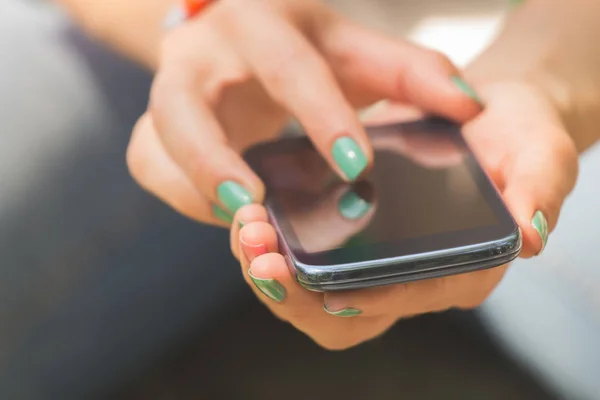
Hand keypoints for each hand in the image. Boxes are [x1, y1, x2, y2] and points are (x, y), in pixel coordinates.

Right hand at [126, 0, 479, 226]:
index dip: (319, 116)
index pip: (287, 66)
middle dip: (215, 160)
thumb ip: (412, 72)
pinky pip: (149, 163)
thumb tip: (471, 107)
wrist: (240, 35)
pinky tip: (225, 212)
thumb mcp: (354, 47)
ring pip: (155, 141)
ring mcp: (170, 90)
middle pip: (183, 104)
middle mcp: (201, 53)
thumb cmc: (302, 44)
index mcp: (259, 23)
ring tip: (242, 224)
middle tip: (259, 210)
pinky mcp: (156, 123)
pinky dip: (182, 192)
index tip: (355, 168)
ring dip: (191, 187)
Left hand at [230, 80, 577, 349]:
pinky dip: (274, 248)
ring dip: (274, 273)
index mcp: (458, 270)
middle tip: (261, 258)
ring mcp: (377, 263)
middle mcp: (412, 278)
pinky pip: (305, 262)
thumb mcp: (540, 151)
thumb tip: (530, 234)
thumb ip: (538, 189)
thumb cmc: (516, 136)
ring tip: (247, 234)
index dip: (366, 299)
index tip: (325, 287)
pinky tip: (253, 219)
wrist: (487, 117)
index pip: (406, 299)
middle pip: (346, 315)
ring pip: (315, 295)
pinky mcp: (352, 240)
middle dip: (298, 296)